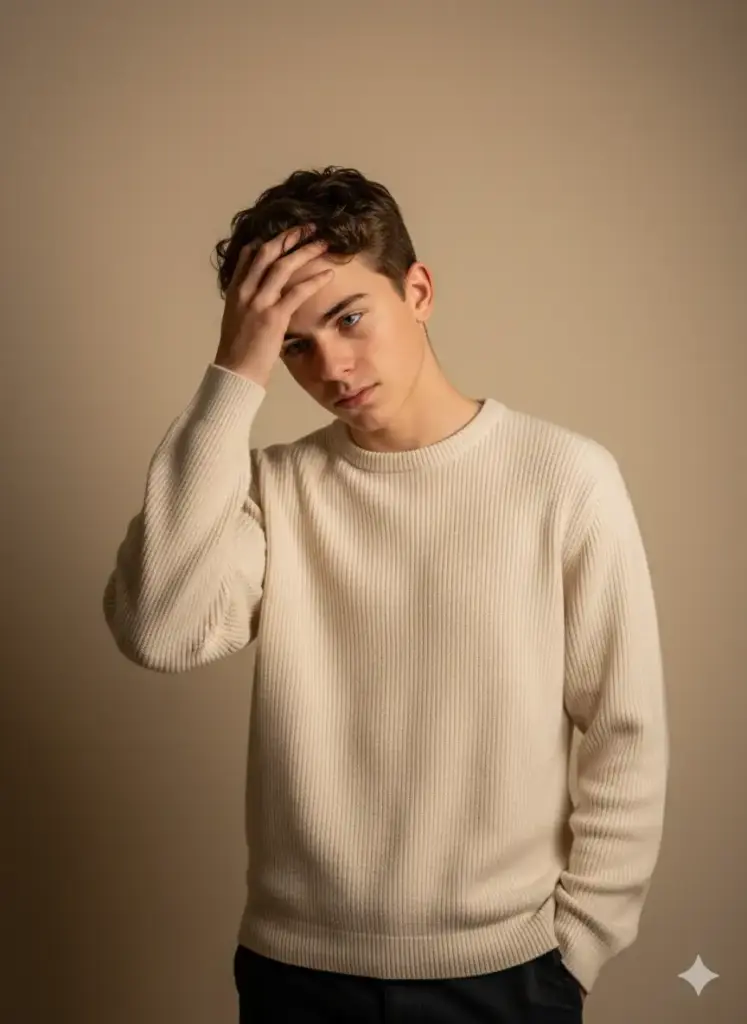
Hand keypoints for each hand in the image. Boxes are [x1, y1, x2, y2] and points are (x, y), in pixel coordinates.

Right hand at [214, 224, 332, 386]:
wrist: (235, 372)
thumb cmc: (239, 351)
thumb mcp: (237, 319)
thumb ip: (247, 301)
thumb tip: (259, 293)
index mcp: (235, 291)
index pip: (250, 255)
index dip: (269, 240)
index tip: (286, 233)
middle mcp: (245, 291)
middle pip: (267, 253)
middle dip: (289, 237)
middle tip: (308, 228)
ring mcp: (258, 303)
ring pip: (283, 267)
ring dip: (305, 251)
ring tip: (322, 242)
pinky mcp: (273, 317)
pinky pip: (297, 292)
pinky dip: (314, 281)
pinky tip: (329, 274)